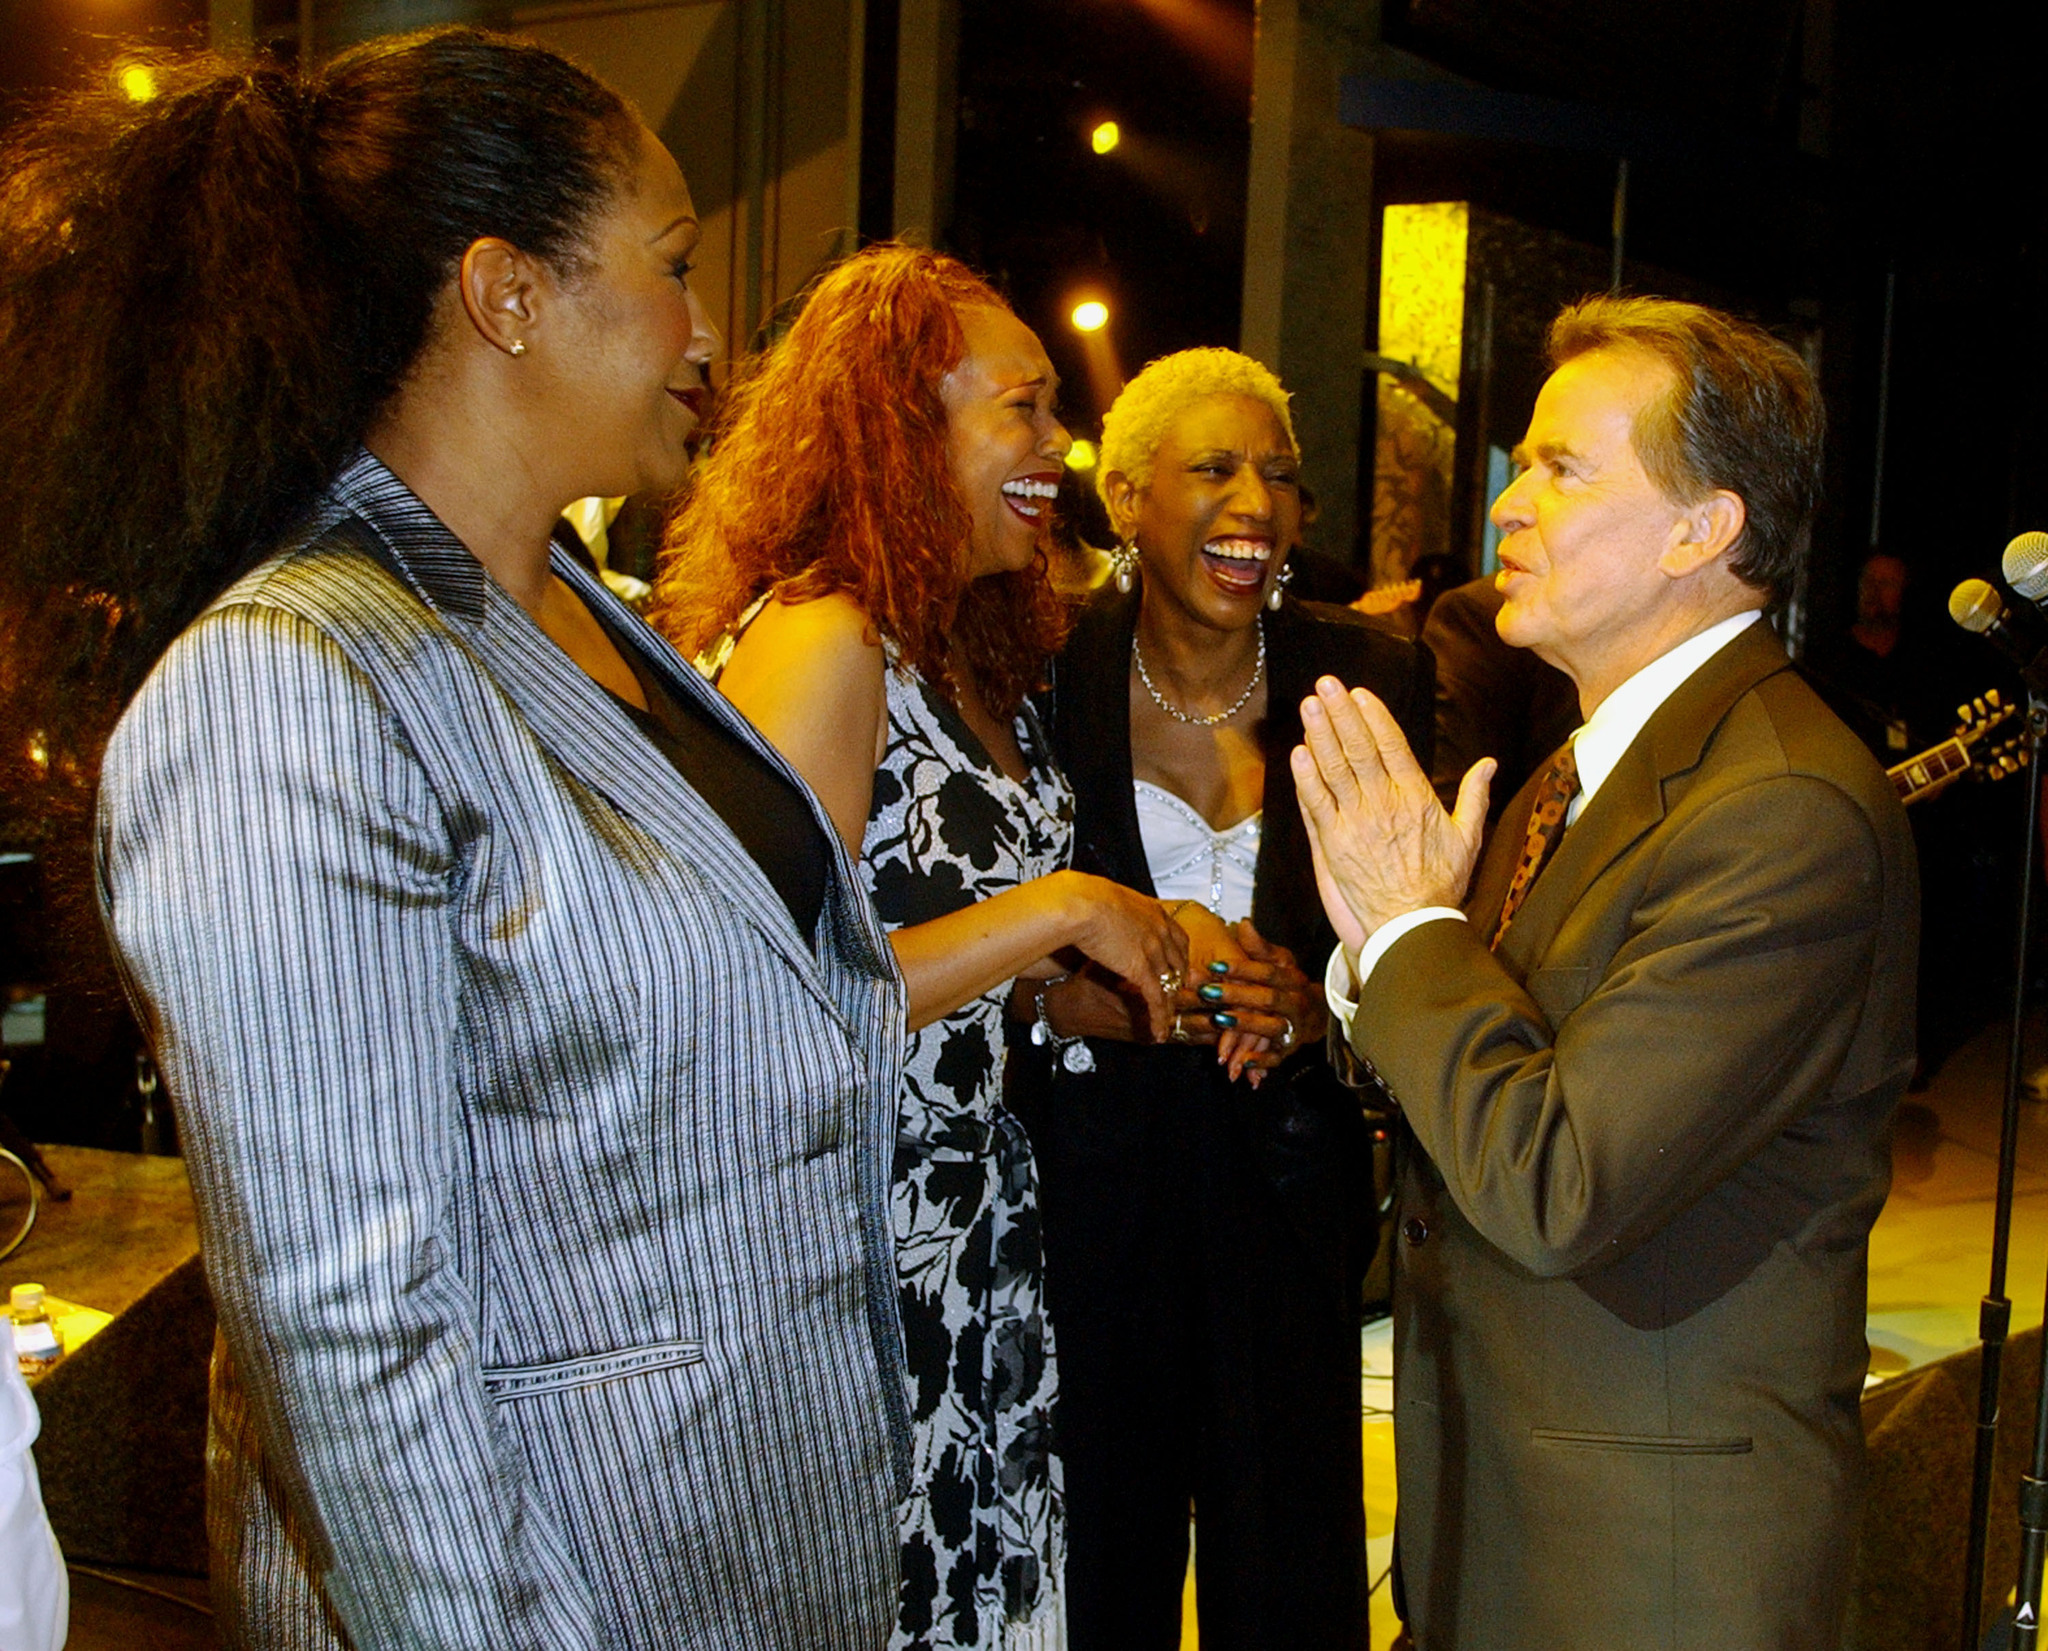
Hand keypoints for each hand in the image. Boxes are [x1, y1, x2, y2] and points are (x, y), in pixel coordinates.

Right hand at [1062, 873, 1191, 1040]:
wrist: (1080, 903)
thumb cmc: (1086, 897)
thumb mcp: (1112, 900)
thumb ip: (1121, 911)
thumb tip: (1111, 909)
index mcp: (1154, 913)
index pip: (1179, 941)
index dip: (1179, 959)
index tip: (1176, 970)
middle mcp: (1160, 932)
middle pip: (1179, 965)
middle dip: (1178, 986)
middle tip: (1175, 1000)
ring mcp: (1154, 951)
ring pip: (1170, 986)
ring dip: (1169, 1007)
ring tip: (1168, 1023)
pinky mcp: (1142, 969)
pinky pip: (1156, 1000)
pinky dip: (1158, 1018)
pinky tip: (1158, 1032)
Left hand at [1175, 921, 1327, 1081]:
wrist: (1316, 1015)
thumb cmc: (1288, 983)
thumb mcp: (1279, 962)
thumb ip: (1258, 948)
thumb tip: (1242, 923)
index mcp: (1290, 980)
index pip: (1266, 972)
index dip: (1241, 968)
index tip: (1214, 964)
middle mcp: (1294, 1004)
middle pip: (1267, 999)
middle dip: (1237, 996)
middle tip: (1207, 992)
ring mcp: (1292, 1028)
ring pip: (1270, 1028)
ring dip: (1246, 1026)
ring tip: (1219, 1021)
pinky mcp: (1287, 1051)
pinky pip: (1275, 1058)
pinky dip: (1259, 1062)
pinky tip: (1240, 1063)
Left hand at [1290, 678, 1492, 940]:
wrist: (1412, 925)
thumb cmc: (1440, 884)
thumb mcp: (1467, 837)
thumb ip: (1476, 796)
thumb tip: (1490, 763)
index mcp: (1415, 796)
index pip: (1391, 745)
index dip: (1374, 716)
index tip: (1360, 693)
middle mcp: (1383, 803)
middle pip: (1358, 748)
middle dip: (1341, 713)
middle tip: (1327, 684)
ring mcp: (1354, 822)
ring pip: (1334, 769)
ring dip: (1320, 734)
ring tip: (1310, 705)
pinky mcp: (1332, 844)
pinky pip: (1316, 803)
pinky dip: (1306, 776)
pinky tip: (1298, 751)